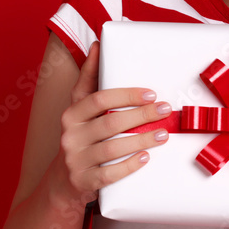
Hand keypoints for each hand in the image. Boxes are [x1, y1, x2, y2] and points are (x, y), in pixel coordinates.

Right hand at [54, 41, 170, 201]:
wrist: (63, 182)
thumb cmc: (80, 136)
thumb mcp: (80, 108)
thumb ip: (89, 79)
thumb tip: (97, 45)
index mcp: (71, 114)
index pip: (99, 99)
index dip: (126, 95)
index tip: (151, 93)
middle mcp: (70, 136)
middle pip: (110, 123)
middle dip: (142, 116)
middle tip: (165, 110)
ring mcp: (75, 160)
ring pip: (112, 149)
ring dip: (141, 140)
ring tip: (163, 134)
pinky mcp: (83, 182)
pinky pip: (108, 175)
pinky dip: (129, 166)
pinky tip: (146, 158)